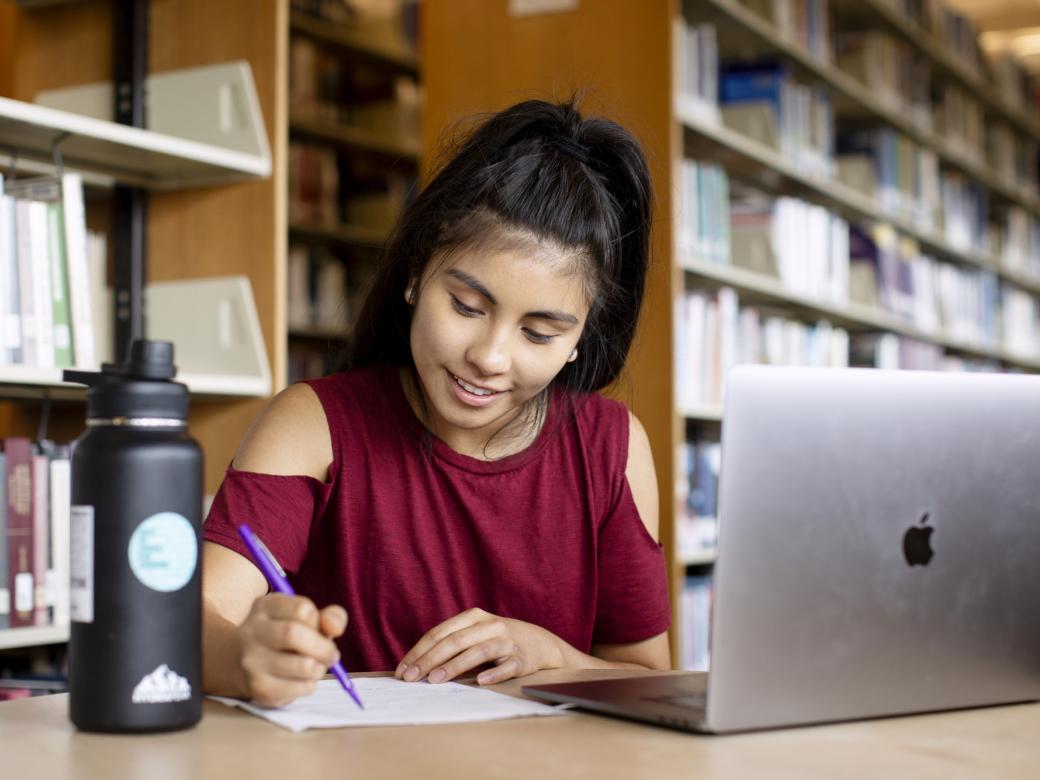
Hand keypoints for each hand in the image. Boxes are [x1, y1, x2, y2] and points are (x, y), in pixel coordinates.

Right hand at [237, 593, 346, 707]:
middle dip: (323, 647)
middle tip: (332, 655)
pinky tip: (301, 680)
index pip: (302, 609)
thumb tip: (336, 627)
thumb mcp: (304, 618)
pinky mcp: (258, 688)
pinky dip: (309, 685)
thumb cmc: (284, 637)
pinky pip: (299, 688)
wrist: (241, 664)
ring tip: (316, 667)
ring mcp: (252, 661)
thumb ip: (328, 617)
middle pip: (294, 634)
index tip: (319, 629)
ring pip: (303, 665)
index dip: (318, 621)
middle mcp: (252, 631)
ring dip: (320, 668)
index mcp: (264, 607)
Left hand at [394, 608, 564, 685]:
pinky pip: (506, 666)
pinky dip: (493, 674)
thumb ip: (451, 643)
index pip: (439, 633)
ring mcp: (506, 641)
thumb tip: (415, 665)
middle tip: (411, 677)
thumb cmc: (497, 640)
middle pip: (454, 641)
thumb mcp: (475, 633)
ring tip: (434, 680)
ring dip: (454, 666)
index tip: (402, 669)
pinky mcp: (521, 658)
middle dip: (428, 660)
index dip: (419, 651)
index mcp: (473, 616)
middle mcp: (489, 625)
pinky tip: (480, 682)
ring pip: (477, 652)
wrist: (540, 643)